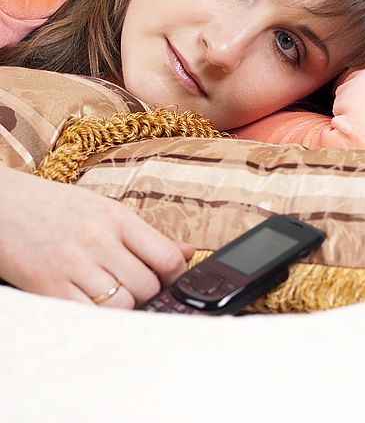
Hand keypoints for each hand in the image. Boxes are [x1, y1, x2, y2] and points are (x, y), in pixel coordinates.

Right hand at [0, 166, 194, 308]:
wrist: (1, 204)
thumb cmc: (54, 206)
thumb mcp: (103, 209)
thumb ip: (145, 234)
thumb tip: (187, 252)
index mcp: (116, 217)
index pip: (166, 256)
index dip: (176, 276)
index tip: (172, 281)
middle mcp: (97, 240)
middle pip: (147, 285)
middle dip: (148, 294)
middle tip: (135, 289)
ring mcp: (72, 264)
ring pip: (122, 305)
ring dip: (123, 307)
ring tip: (111, 295)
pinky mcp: (47, 287)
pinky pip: (87, 316)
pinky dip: (96, 318)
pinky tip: (91, 305)